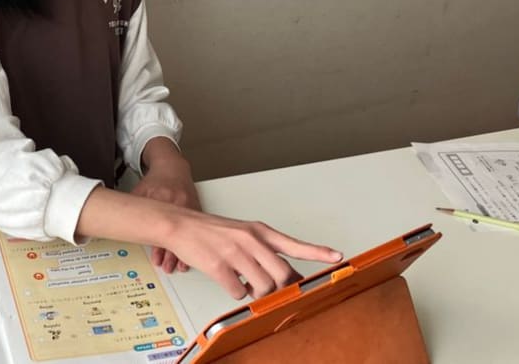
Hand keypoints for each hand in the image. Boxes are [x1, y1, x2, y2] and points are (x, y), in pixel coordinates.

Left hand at [131, 142, 199, 272]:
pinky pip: (196, 227)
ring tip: (180, 265)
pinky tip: (194, 251)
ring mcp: (188, 206)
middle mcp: (176, 203)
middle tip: (167, 267)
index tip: (156, 260)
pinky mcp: (196, 207)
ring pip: (187, 233)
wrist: (172, 167)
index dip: (157, 247)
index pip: (159, 229)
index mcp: (160, 199)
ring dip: (184, 250)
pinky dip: (194, 239)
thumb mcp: (140, 192)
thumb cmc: (155, 181)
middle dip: (171, 254)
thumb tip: (118, 224)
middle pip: (174, 234)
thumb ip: (133, 209)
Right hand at [162, 209, 342, 299]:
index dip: (318, 252)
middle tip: (269, 288)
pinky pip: (238, 291)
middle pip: (282, 274)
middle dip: (279, 287)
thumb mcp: (244, 235)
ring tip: (245, 284)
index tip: (337, 256)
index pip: (295, 244)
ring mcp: (235, 253)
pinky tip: (228, 281)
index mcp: (260, 231)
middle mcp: (251, 240)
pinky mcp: (219, 265)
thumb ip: (265, 252)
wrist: (181, 225)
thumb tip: (284, 276)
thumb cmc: (213, 232)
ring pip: (262, 286)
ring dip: (256, 292)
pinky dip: (236, 292)